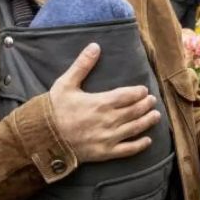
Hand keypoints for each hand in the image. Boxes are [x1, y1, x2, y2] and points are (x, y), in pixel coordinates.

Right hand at [49, 43, 160, 162]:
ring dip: (147, 121)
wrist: (43, 137)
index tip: (144, 90)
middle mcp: (108, 121)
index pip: (128, 95)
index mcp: (101, 102)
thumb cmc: (54, 109)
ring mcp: (108, 138)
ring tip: (156, 115)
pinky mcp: (105, 153)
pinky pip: (127, 150)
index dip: (139, 92)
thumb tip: (95, 46)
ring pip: (135, 128)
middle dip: (146, 104)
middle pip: (134, 111)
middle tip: (152, 100)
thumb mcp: (66, 83)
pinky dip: (140, 145)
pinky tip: (148, 140)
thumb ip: (82, 65)